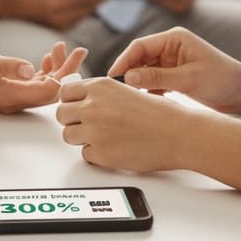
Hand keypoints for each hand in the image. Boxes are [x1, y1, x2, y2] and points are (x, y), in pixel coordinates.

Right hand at [0, 39, 86, 113]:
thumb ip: (7, 65)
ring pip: (45, 86)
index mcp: (9, 96)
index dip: (65, 77)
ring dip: (57, 68)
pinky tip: (49, 56)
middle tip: (80, 50)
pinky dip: (46, 70)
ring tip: (64, 47)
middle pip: (51, 91)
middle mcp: (14, 100)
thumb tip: (30, 69)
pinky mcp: (11, 88)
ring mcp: (13, 95)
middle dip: (68, 71)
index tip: (76, 57)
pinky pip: (35, 83)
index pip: (47, 93)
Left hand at [55, 76, 186, 171]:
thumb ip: (102, 94)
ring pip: (68, 136)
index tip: (77, 106)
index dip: (71, 101)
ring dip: (82, 138)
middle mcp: (93, 106)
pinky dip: (96, 154)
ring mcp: (94, 131)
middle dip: (73, 120)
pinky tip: (113, 148)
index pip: (65, 92)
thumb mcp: (126, 89)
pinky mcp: (101, 154)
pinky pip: (85, 154)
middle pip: (62, 114)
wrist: (178, 133)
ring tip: (103, 137)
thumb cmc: (160, 113)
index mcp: (100, 86)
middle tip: (88, 124)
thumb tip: (84, 99)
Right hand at [107, 26, 240, 115]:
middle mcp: (171, 47)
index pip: (140, 46)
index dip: (124, 60)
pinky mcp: (176, 77)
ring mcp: (173, 62)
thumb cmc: (223, 80)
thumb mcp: (189, 79)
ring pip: (146, 71)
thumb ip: (158, 78)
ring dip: (139, 84)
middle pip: (140, 58)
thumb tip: (129, 77)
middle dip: (129, 73)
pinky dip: (149, 91)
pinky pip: (155, 82)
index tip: (112, 77)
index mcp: (175, 38)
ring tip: (128, 100)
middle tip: (117, 92)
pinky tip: (146, 103)